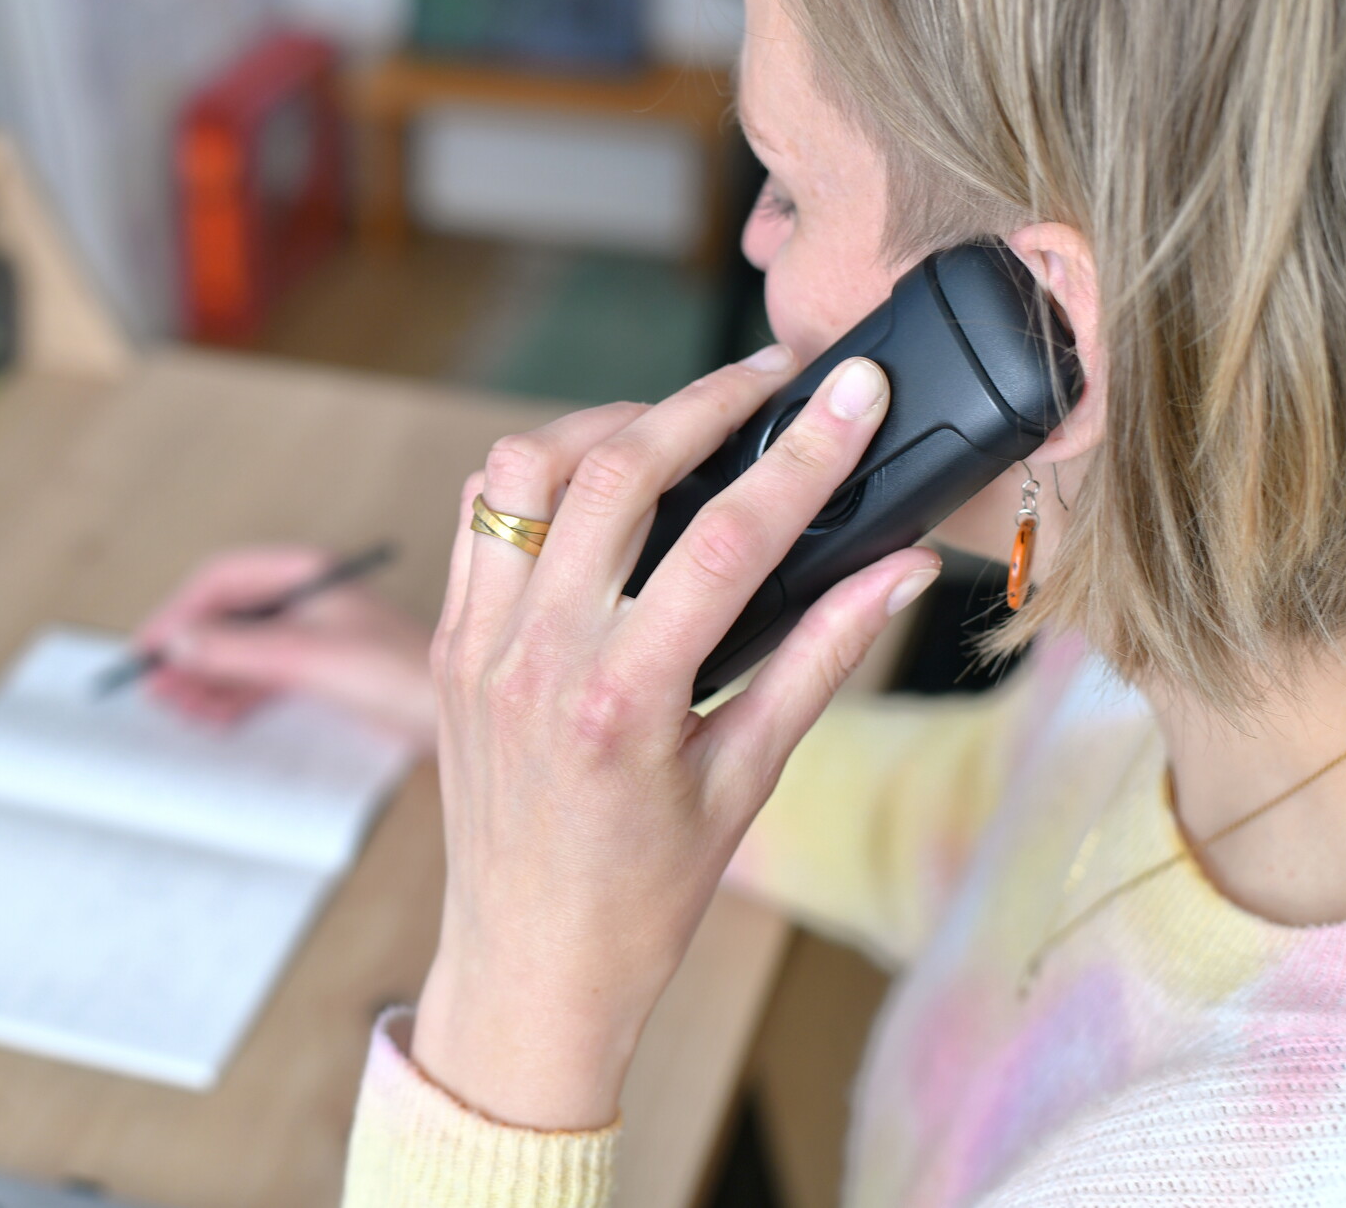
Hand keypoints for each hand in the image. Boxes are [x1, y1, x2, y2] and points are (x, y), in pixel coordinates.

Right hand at [134, 546, 436, 750]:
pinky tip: (210, 715)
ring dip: (204, 676)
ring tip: (176, 706)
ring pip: (238, 650)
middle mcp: (305, 600)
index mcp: (306, 575)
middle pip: (226, 615)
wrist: (457, 717)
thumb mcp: (310, 658)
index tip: (150, 647)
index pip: (224, 579)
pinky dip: (230, 694)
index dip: (180, 610)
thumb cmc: (403, 675)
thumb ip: (240, 650)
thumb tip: (176, 644)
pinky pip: (258, 678)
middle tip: (153, 686)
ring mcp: (311, 637)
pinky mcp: (319, 673)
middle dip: (187, 649)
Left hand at [413, 350, 940, 1130]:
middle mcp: (533, 660)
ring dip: (604, 426)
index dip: (800, 453)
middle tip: (767, 379)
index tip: (852, 393)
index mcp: (621, 706)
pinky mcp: (447, 643)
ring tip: (675, 427)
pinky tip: (594, 485)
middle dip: (701, 404)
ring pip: (523, 471)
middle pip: (612, 472)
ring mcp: (476, 646)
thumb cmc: (642, 898)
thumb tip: (898, 568)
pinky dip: (536, 477)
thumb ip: (820, 659)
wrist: (529, 965)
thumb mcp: (746, 782)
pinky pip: (479, 517)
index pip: (724, 539)